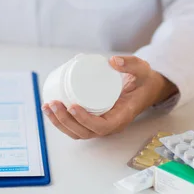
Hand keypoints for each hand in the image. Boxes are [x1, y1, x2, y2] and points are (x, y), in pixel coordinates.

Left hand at [42, 56, 176, 138]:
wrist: (146, 89)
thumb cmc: (143, 81)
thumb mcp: (142, 70)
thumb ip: (131, 64)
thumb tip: (112, 61)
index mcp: (122, 117)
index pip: (102, 127)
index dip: (85, 120)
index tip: (72, 106)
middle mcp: (110, 125)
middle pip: (84, 132)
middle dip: (65, 121)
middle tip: (53, 103)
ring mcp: (101, 125)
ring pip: (77, 133)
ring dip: (59, 123)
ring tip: (47, 106)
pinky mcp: (93, 120)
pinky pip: (76, 127)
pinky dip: (61, 122)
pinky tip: (50, 110)